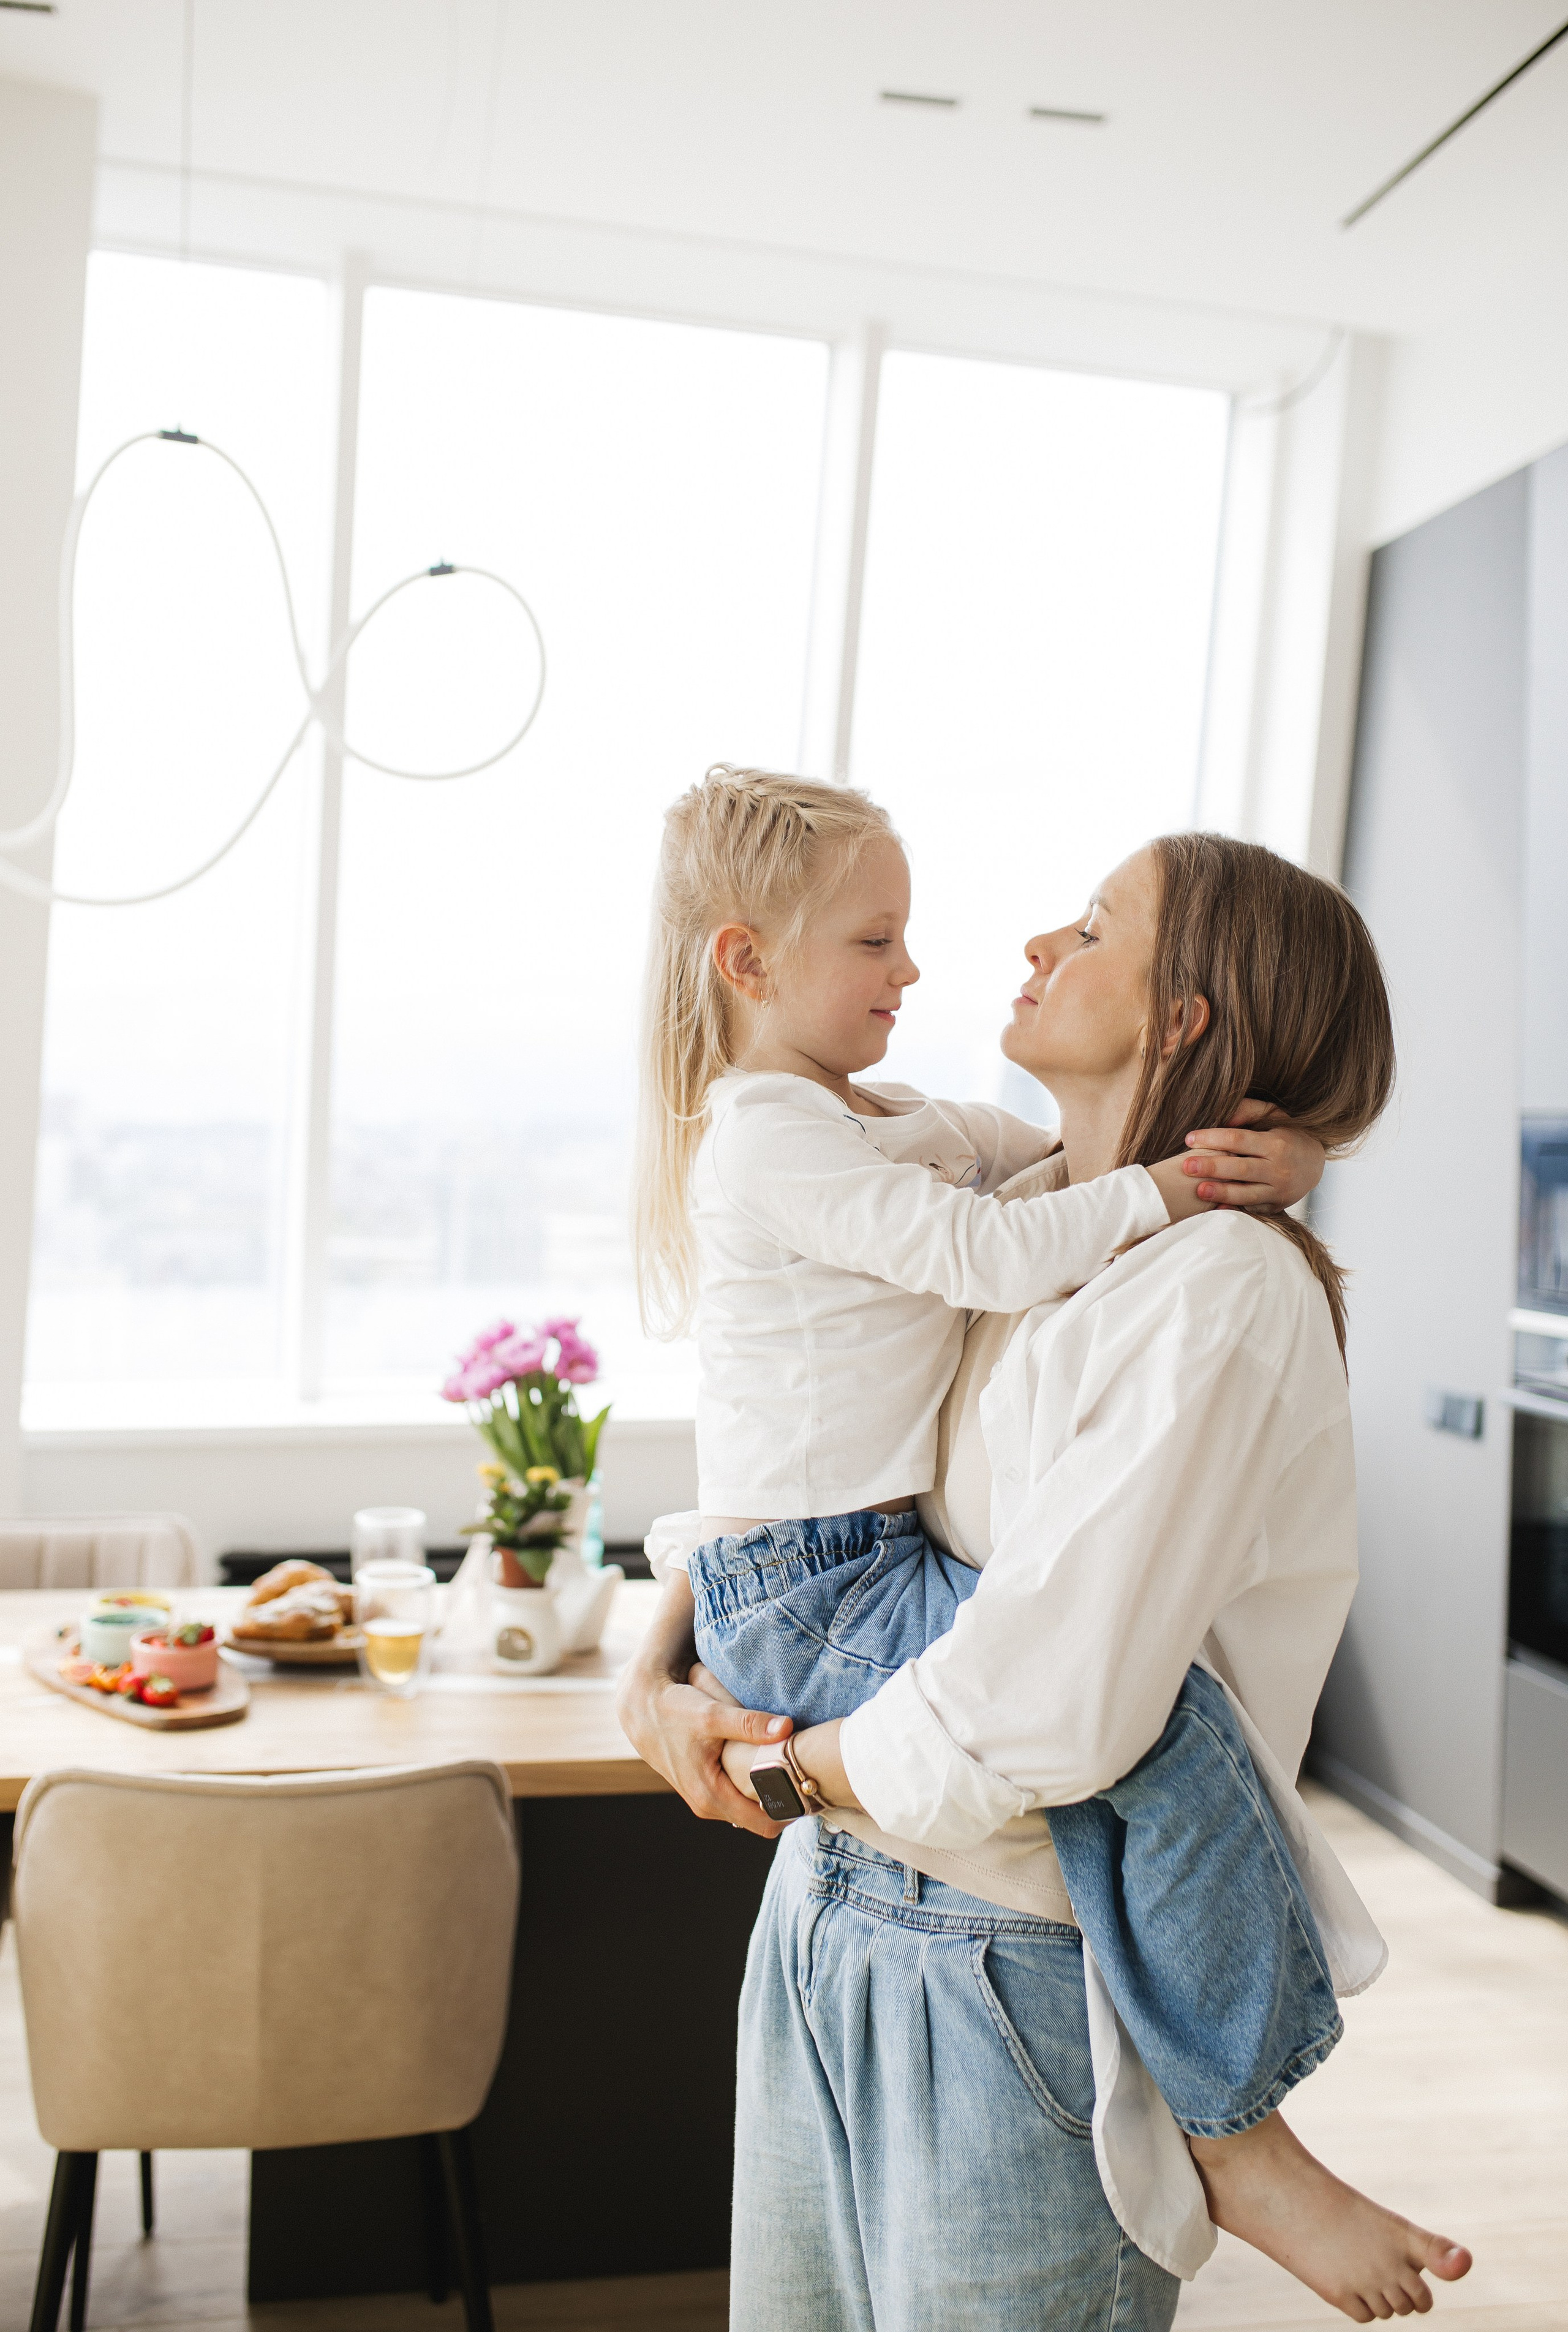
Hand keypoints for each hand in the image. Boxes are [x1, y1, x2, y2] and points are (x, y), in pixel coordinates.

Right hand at [614, 1576, 791, 1839]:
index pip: (766, 1824)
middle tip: (809, 1775)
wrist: (641, 1707)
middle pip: (761, 1818)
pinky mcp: (703, 1786)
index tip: (812, 1787)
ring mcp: (705, 1799)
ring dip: (768, 1792)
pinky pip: (738, 1796)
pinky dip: (753, 1785)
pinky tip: (767, 1763)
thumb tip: (787, 1728)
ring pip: (749, 1808)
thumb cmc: (675, 1710)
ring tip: (793, 1768)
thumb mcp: (713, 1715)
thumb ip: (750, 1724)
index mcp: (711, 1797)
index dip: (792, 1809)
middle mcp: (708, 1806)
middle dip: (784, 1801)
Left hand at [1181, 1100, 1325, 1209]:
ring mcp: (1279, 1190)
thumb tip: (1222, 1117)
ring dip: (1222, 1193)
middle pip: (1241, 1168)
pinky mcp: (1276, 1206)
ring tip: (1199, 1190)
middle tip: (1186, 1166)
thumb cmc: (1287, 1134)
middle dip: (1212, 1167)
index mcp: (1276, 1143)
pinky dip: (1236, 1211)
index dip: (1213, 1139)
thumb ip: (1248, 1110)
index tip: (1189, 1139)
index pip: (1239, 1140)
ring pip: (1247, 1194)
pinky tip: (1217, 1210)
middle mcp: (1279, 1168)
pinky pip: (1254, 1210)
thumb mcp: (1273, 1115)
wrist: (1315, 1163)